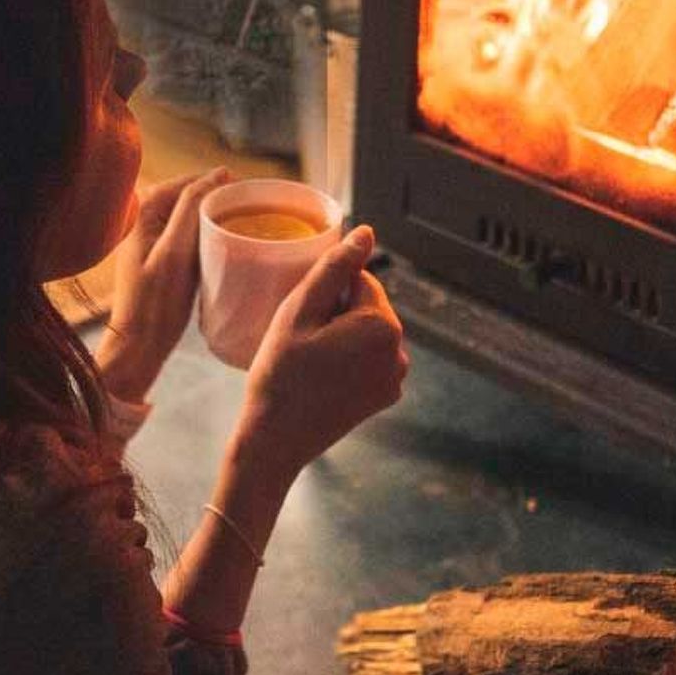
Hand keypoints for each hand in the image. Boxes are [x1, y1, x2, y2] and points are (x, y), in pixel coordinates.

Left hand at [95, 168, 231, 404]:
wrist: (139, 345)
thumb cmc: (156, 303)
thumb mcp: (176, 251)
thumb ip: (192, 207)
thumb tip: (219, 174)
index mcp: (142, 210)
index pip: (189, 182)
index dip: (220, 186)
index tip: (251, 197)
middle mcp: (142, 217)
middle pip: (190, 197)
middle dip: (218, 202)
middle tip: (250, 214)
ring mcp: (150, 237)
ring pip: (191, 216)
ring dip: (214, 219)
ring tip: (241, 227)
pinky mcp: (159, 255)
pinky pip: (189, 234)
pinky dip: (207, 236)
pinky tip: (224, 246)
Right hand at [231, 224, 407, 480]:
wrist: (276, 441)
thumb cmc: (279, 374)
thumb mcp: (299, 312)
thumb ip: (334, 268)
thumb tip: (366, 233)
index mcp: (382, 325)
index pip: (358, 279)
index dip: (325, 293)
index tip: (302, 320)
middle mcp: (399, 351)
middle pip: (367, 306)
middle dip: (337, 313)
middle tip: (302, 342)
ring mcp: (395, 378)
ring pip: (367, 332)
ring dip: (342, 336)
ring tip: (310, 360)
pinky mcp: (385, 397)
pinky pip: (369, 359)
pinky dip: (348, 360)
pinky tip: (321, 377)